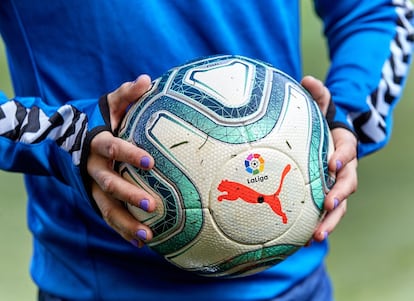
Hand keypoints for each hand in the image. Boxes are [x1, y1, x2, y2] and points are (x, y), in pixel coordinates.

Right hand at [87, 75, 154, 246]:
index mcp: (97, 141)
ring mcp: (93, 185)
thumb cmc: (99, 119)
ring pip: (106, 207)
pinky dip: (122, 229)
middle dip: (128, 194)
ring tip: (147, 236)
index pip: (112, 147)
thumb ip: (126, 94)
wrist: (72, 137)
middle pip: (108, 183)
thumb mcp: (110, 104)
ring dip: (125, 222)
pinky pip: (108, 216)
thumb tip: (146, 80)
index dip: (129, 154)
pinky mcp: (95, 197)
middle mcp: (93, 166)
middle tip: (152, 204)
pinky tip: (141, 241)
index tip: (149, 162)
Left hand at [301, 76, 357, 241]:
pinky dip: (317, 226)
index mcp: (343, 147)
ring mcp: (336, 187)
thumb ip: (317, 95)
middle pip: (347, 185)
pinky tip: (302, 242)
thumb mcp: (320, 108)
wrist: (326, 141)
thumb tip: (306, 78)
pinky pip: (325, 214)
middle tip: (328, 205)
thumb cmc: (321, 126)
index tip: (332, 164)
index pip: (347, 152)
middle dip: (340, 196)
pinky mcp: (326, 198)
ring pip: (339, 206)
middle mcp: (344, 170)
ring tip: (316, 236)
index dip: (342, 157)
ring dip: (330, 220)